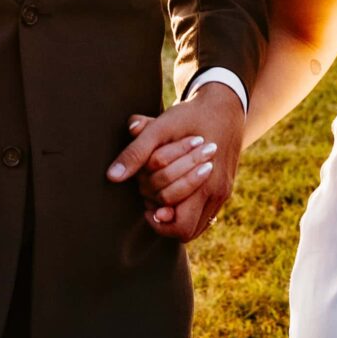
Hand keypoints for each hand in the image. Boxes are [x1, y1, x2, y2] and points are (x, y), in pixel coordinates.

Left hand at [107, 86, 245, 242]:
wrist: (224, 106)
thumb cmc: (190, 116)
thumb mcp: (161, 128)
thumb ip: (136, 153)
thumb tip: (112, 177)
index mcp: (206, 181)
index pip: (181, 226)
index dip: (159, 222)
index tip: (146, 206)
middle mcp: (218, 192)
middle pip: (188, 231)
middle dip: (165, 217)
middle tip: (151, 200)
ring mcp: (223, 193)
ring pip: (197, 227)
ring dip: (177, 217)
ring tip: (162, 198)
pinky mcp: (224, 190)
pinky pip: (205, 216)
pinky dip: (188, 211)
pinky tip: (175, 194)